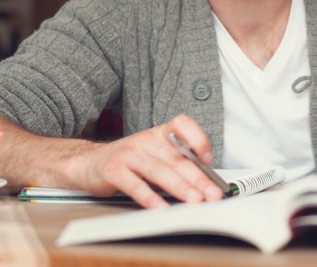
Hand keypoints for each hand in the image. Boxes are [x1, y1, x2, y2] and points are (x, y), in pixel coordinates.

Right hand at [65, 114, 224, 207]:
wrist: (88, 163)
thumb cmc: (129, 161)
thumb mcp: (155, 154)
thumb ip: (177, 163)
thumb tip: (205, 183)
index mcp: (160, 133)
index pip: (183, 124)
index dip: (198, 139)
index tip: (208, 159)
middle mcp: (146, 140)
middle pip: (176, 158)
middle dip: (198, 178)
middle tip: (212, 193)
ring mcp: (129, 154)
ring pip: (159, 171)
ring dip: (179, 187)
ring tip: (194, 199)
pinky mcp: (114, 170)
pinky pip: (135, 185)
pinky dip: (150, 197)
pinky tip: (161, 207)